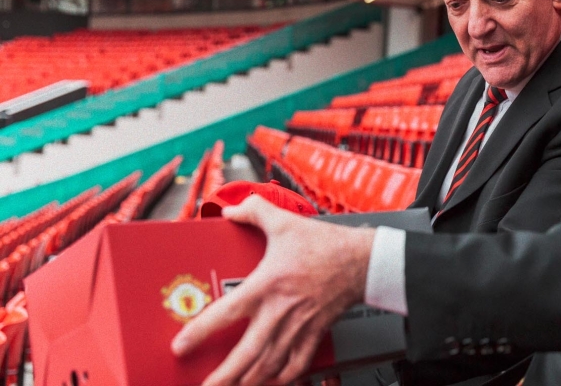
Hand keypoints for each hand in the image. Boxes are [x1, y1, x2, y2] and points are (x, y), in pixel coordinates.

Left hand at [171, 195, 376, 385]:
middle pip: (247, 354)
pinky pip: (298, 364)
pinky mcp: (315, 333)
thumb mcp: (285, 222)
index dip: (200, 332)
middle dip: (224, 376)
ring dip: (249, 380)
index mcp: (267, 284)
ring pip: (270, 364)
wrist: (362, 261)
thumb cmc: (326, 244)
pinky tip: (272, 381)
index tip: (180, 346)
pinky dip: (284, 377)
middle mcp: (280, 311)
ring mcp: (299, 326)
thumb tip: (231, 210)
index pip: (226, 313)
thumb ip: (254, 211)